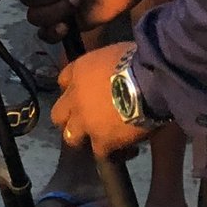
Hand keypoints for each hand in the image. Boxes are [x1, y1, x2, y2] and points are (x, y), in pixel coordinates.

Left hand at [52, 42, 153, 158]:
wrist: (147, 82)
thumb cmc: (137, 59)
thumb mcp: (116, 52)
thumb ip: (107, 65)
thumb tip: (115, 67)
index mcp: (78, 71)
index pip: (63, 80)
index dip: (72, 88)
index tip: (82, 93)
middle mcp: (74, 97)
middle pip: (58, 113)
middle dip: (69, 117)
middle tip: (84, 120)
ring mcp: (85, 121)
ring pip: (71, 137)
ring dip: (83, 138)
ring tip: (100, 140)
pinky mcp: (101, 140)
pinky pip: (101, 153)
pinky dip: (112, 153)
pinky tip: (125, 152)